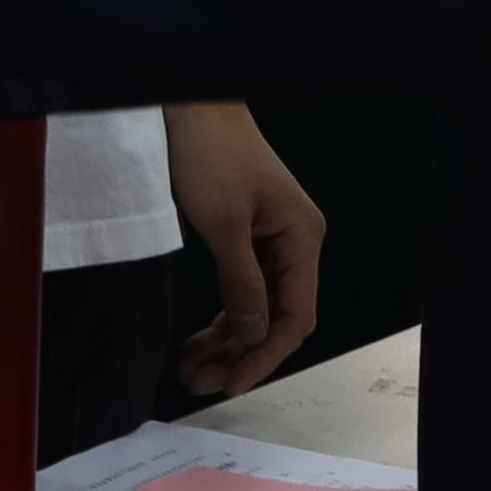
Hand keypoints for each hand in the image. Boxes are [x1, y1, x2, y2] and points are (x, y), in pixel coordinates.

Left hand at [167, 104, 323, 395]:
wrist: (193, 106)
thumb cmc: (211, 157)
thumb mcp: (223, 223)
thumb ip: (242, 282)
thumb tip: (256, 336)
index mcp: (301, 240)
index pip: (295, 316)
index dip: (266, 355)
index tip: (232, 384)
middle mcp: (295, 246)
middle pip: (275, 318)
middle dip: (239, 354)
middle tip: (196, 383)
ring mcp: (272, 243)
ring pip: (256, 309)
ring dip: (226, 342)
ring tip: (189, 371)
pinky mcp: (248, 239)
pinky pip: (241, 290)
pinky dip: (221, 318)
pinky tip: (198, 342)